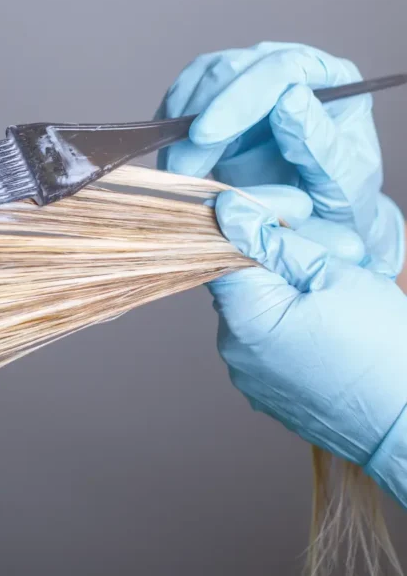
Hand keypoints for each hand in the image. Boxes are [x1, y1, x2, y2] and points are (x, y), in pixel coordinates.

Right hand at [156, 42, 403, 276]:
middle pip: (233, 68)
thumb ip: (320, 145)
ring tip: (178, 171)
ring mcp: (251, 79)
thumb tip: (290, 99)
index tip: (204, 137)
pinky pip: (184, 98)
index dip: (237, 99)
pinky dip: (171, 129)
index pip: (281, 68)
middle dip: (200, 116)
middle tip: (183, 168)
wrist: (317, 217)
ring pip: (201, 78)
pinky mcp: (219, 99)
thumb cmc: (339, 200)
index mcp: (332, 77)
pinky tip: (174, 161)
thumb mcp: (343, 182)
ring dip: (180, 123)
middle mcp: (289, 68)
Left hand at [210, 186, 406, 503]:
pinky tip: (335, 329)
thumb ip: (278, 242)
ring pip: (260, 312)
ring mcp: (249, 376)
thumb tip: (231, 213)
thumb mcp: (337, 276)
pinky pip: (270, 345)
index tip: (294, 214)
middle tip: (340, 256)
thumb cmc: (384, 351)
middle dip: (285, 260)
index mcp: (244, 316)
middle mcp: (234, 349)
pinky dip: (295, 327)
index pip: (223, 249)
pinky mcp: (268, 394)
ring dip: (293, 294)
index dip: (259, 224)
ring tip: (344, 298)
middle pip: (244, 281)